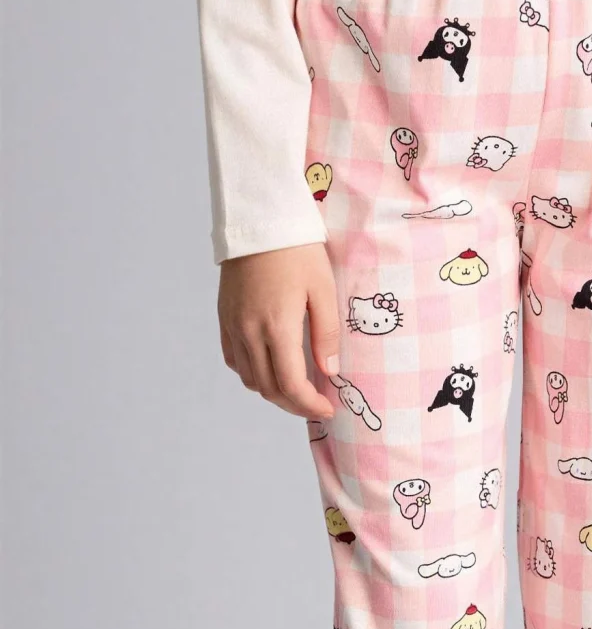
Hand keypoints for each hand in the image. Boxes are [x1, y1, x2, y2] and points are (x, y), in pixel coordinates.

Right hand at [217, 244, 337, 418]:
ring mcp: (233, 326)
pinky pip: (234, 360)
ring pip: (250, 379)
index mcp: (277, 326)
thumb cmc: (297, 250)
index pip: (291, 385)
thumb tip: (329, 371)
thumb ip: (326, 333)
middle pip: (269, 389)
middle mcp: (249, 332)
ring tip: (297, 388)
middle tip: (316, 404)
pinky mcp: (224, 318)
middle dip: (294, 404)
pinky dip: (253, 374)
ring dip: (274, 391)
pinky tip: (271, 367)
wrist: (257, 219)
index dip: (310, 405)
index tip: (327, 409)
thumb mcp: (323, 289)